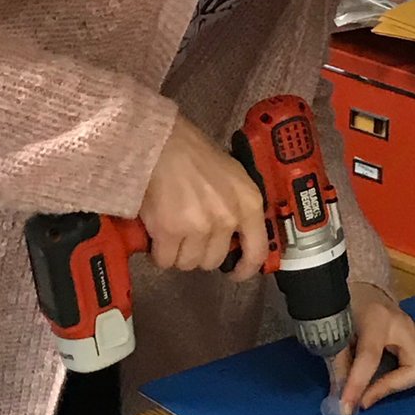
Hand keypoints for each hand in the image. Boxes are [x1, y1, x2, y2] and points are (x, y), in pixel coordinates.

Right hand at [139, 115, 266, 276]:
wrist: (159, 142)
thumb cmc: (193, 153)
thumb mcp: (232, 175)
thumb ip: (238, 206)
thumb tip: (235, 236)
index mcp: (248, 203)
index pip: (257, 251)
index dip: (245, 269)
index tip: (235, 272)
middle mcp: (227, 218)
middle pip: (214, 260)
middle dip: (199, 252)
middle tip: (188, 236)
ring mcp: (199, 226)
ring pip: (188, 263)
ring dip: (178, 253)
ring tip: (171, 231)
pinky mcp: (170, 231)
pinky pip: (165, 259)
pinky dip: (158, 252)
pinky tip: (156, 235)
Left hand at [335, 283, 414, 414]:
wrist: (365, 288)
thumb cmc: (349, 307)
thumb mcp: (337, 329)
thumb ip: (338, 363)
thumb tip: (338, 399)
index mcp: (378, 319)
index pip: (371, 357)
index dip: (358, 385)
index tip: (347, 409)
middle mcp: (405, 325)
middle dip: (395, 386)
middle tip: (368, 395)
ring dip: (411, 382)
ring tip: (386, 386)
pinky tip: (400, 379)